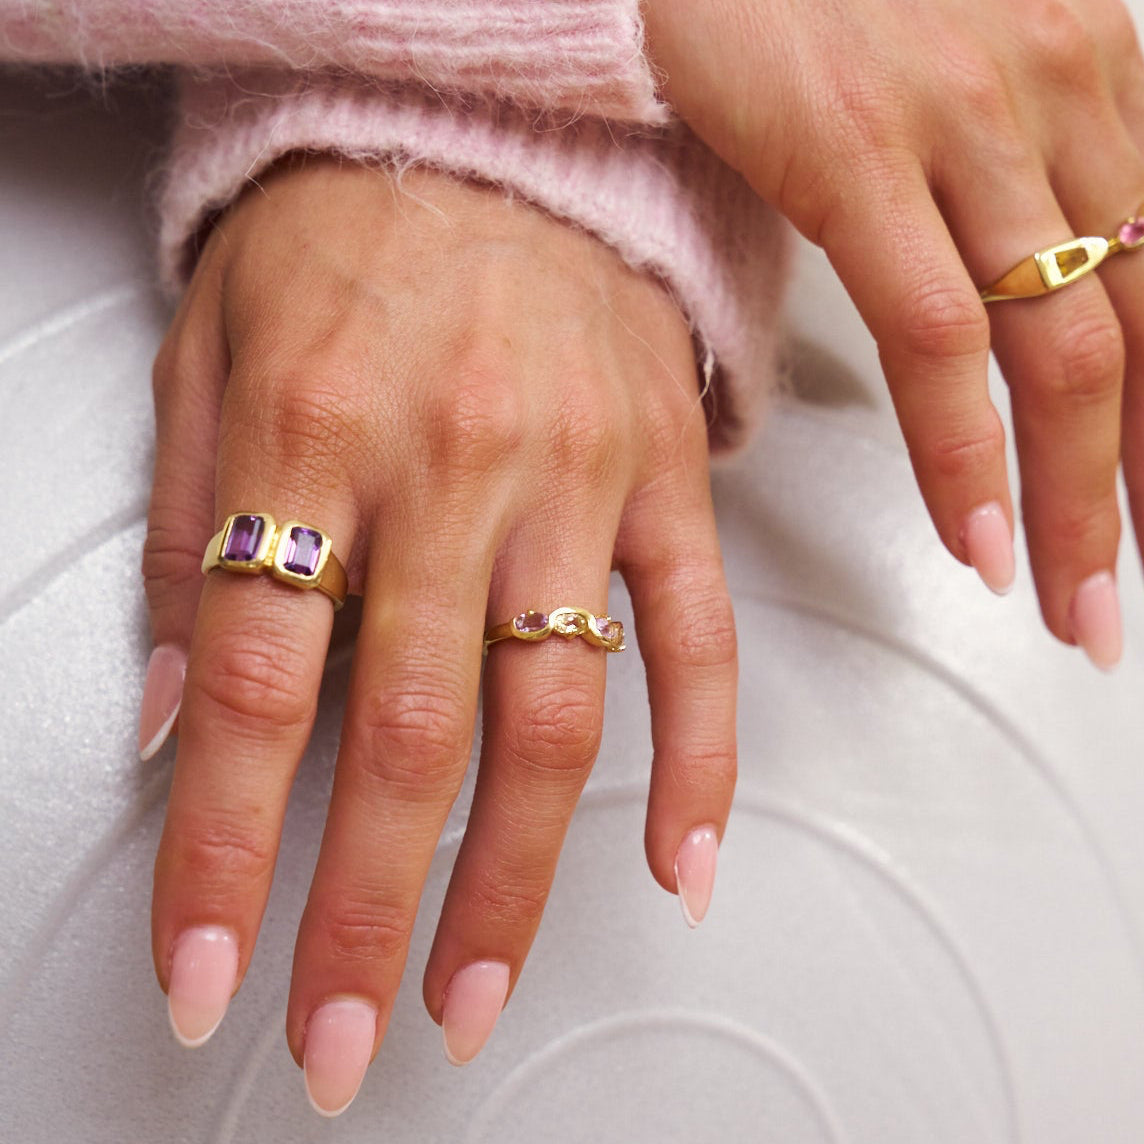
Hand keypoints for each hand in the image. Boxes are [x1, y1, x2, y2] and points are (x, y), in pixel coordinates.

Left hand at [141, 158, 735, 1109]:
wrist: (496, 138)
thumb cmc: (348, 235)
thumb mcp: (209, 351)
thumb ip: (185, 534)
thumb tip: (165, 711)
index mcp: (314, 433)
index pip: (253, 687)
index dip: (224, 851)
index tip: (210, 969)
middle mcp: (455, 469)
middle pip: (409, 735)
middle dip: (370, 913)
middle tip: (346, 1035)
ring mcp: (577, 481)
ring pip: (555, 715)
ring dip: (514, 876)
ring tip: (474, 988)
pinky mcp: (664, 482)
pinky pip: (702, 638)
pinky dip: (702, 761)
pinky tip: (679, 863)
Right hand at [645, 0, 1143, 666]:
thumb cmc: (808, 9)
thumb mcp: (954, 78)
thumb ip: (1016, 181)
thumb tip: (1029, 297)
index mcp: (1092, 72)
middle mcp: (1055, 90)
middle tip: (1130, 594)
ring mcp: (962, 122)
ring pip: (1061, 349)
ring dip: (1074, 500)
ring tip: (1069, 600)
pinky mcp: (858, 153)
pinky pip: (936, 335)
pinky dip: (963, 453)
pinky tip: (974, 536)